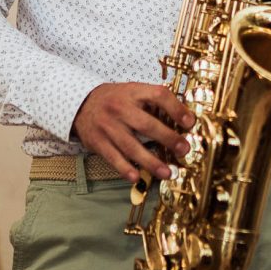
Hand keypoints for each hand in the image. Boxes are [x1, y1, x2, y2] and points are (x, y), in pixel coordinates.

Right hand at [72, 83, 193, 182]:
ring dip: (151, 162)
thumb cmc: (115, 100)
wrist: (80, 104)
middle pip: (146, 125)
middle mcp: (120, 109)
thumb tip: (183, 119)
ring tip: (167, 173)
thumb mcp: (133, 92)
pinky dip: (125, 168)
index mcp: (133, 92)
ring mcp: (108, 126)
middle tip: (184, 150)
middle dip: (168, 138)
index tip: (190, 122)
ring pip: (131, 146)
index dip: (176, 108)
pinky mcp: (98, 142)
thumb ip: (154, 102)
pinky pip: (113, 158)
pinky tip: (137, 177)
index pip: (158, 96)